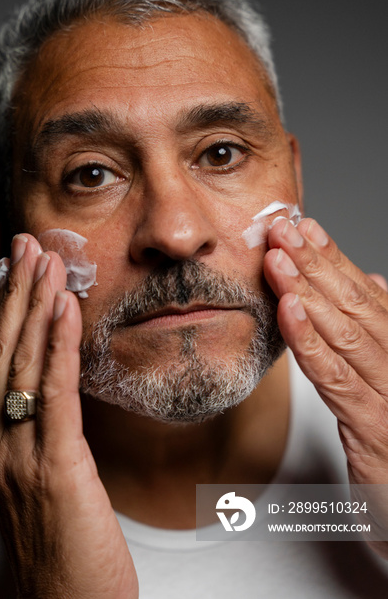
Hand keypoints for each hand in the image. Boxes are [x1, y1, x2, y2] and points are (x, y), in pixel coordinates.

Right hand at [0, 234, 137, 598]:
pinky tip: (64, 308)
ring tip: (43, 258)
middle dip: (15, 293)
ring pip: (23, 363)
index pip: (3, 363)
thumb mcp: (56, 487)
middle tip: (25, 244)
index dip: (8, 312)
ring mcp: (21, 455)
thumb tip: (60, 406)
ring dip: (33, 304)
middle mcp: (4, 444)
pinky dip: (57, 345)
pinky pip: (54, 394)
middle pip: (5, 351)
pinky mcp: (54, 469)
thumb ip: (52, 442)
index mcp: (5, 446)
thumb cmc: (69, 554)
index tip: (16, 270)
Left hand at [264, 217, 387, 554]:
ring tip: (278, 258)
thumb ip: (382, 332)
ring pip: (345, 333)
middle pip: (354, 305)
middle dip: (314, 263)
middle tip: (282, 227)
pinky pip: (337, 378)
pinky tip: (288, 312)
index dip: (333, 257)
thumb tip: (374, 282)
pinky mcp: (374, 429)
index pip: (364, 294)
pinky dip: (310, 341)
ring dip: (307, 291)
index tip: (305, 226)